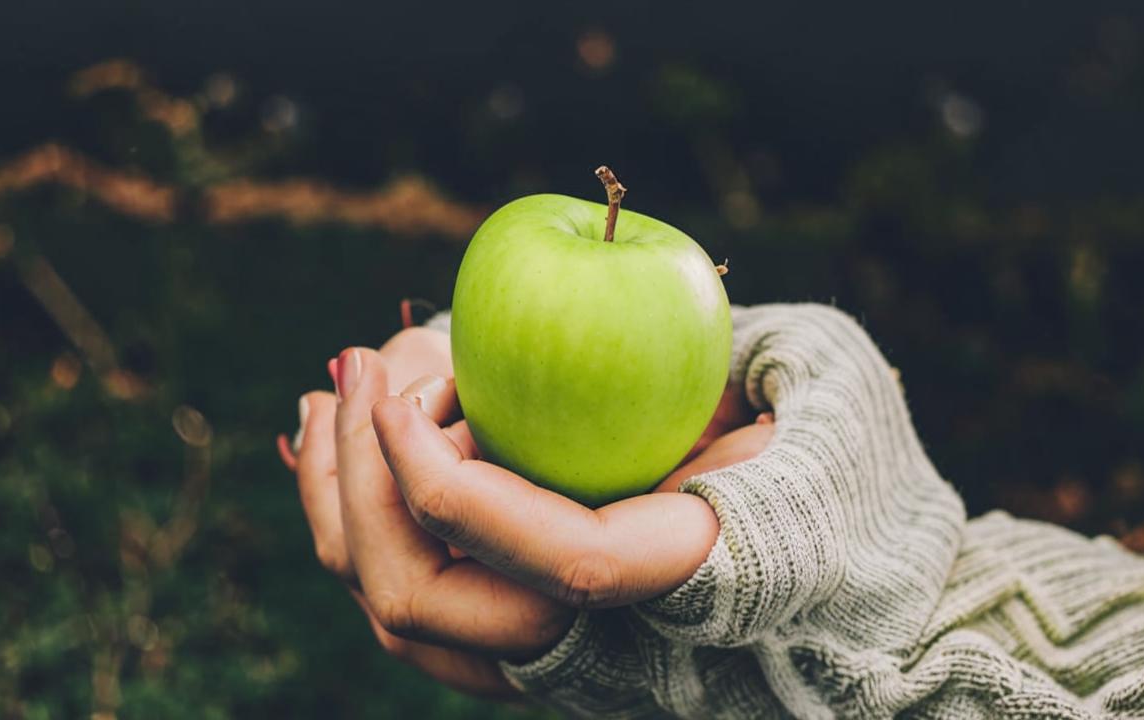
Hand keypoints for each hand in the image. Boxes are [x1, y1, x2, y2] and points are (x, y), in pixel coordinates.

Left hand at [280, 337, 771, 698]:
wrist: (800, 545)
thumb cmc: (812, 452)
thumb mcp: (811, 395)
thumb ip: (757, 379)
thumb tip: (669, 322)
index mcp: (692, 581)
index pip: (560, 567)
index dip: (458, 488)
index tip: (406, 391)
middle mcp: (599, 643)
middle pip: (425, 603)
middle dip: (360, 481)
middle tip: (357, 363)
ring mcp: (533, 645)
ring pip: (390, 603)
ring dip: (336, 491)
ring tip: (330, 386)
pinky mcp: (498, 621)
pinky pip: (402, 582)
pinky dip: (352, 507)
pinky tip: (342, 427)